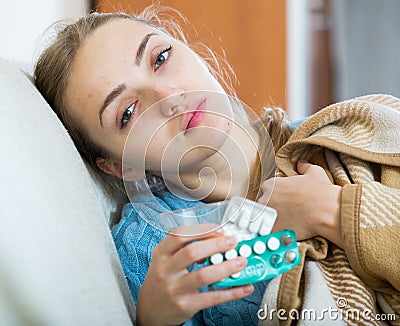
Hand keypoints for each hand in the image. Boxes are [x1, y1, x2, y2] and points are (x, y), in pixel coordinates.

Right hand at [136, 224, 253, 325]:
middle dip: (216, 245)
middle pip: (191, 253)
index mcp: (161, 254)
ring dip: (226, 267)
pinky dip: (231, 292)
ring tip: (241, 261)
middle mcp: (165, 271)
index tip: (219, 229)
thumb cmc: (162, 280)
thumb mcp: (165, 260)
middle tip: (233, 242)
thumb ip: (184, 249)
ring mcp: (174, 289)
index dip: (201, 230)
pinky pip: (212, 298)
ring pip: (203, 275)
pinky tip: (244, 287)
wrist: (150, 310)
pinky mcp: (185, 306)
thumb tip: (216, 242)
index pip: (178, 236)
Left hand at [258, 161, 342, 247]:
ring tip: (287, 223)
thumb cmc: (320, 190)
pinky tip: (287, 231)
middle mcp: (265, 199)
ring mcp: (267, 216)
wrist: (326, 210)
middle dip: (273, 209)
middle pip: (264, 205)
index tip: (285, 201)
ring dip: (273, 221)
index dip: (276, 196)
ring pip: (265, 220)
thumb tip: (301, 164)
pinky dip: (276, 233)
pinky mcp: (272, 230)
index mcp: (270, 185)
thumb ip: (304, 166)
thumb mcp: (313, 172)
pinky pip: (270, 232)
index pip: (267, 191)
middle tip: (287, 213)